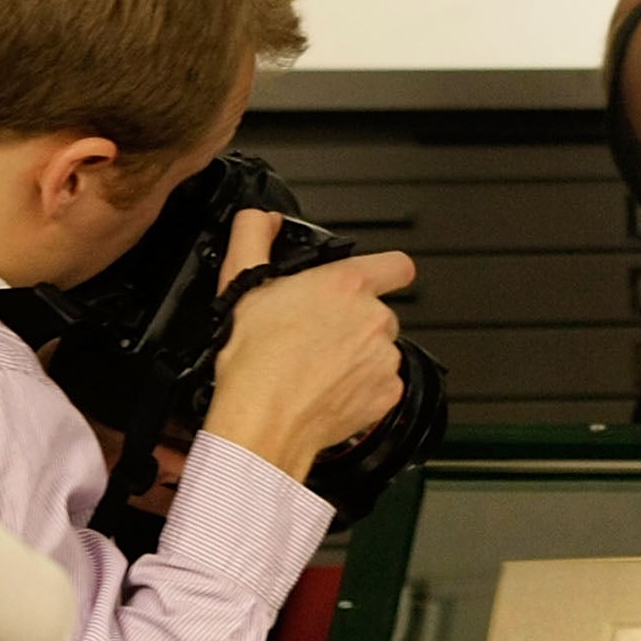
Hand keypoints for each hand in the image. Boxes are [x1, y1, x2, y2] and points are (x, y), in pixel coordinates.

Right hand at [204, 209, 414, 480]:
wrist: (263, 421)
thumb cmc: (256, 362)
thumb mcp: (244, 283)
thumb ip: (253, 237)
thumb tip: (261, 219)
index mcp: (347, 286)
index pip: (396, 265)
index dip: (386, 270)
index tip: (376, 278)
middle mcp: (374, 320)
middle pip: (378, 312)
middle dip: (353, 321)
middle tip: (317, 334)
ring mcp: (384, 359)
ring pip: (379, 350)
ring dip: (357, 355)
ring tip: (316, 365)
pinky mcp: (388, 394)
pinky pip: (382, 385)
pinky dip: (361, 387)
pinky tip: (327, 389)